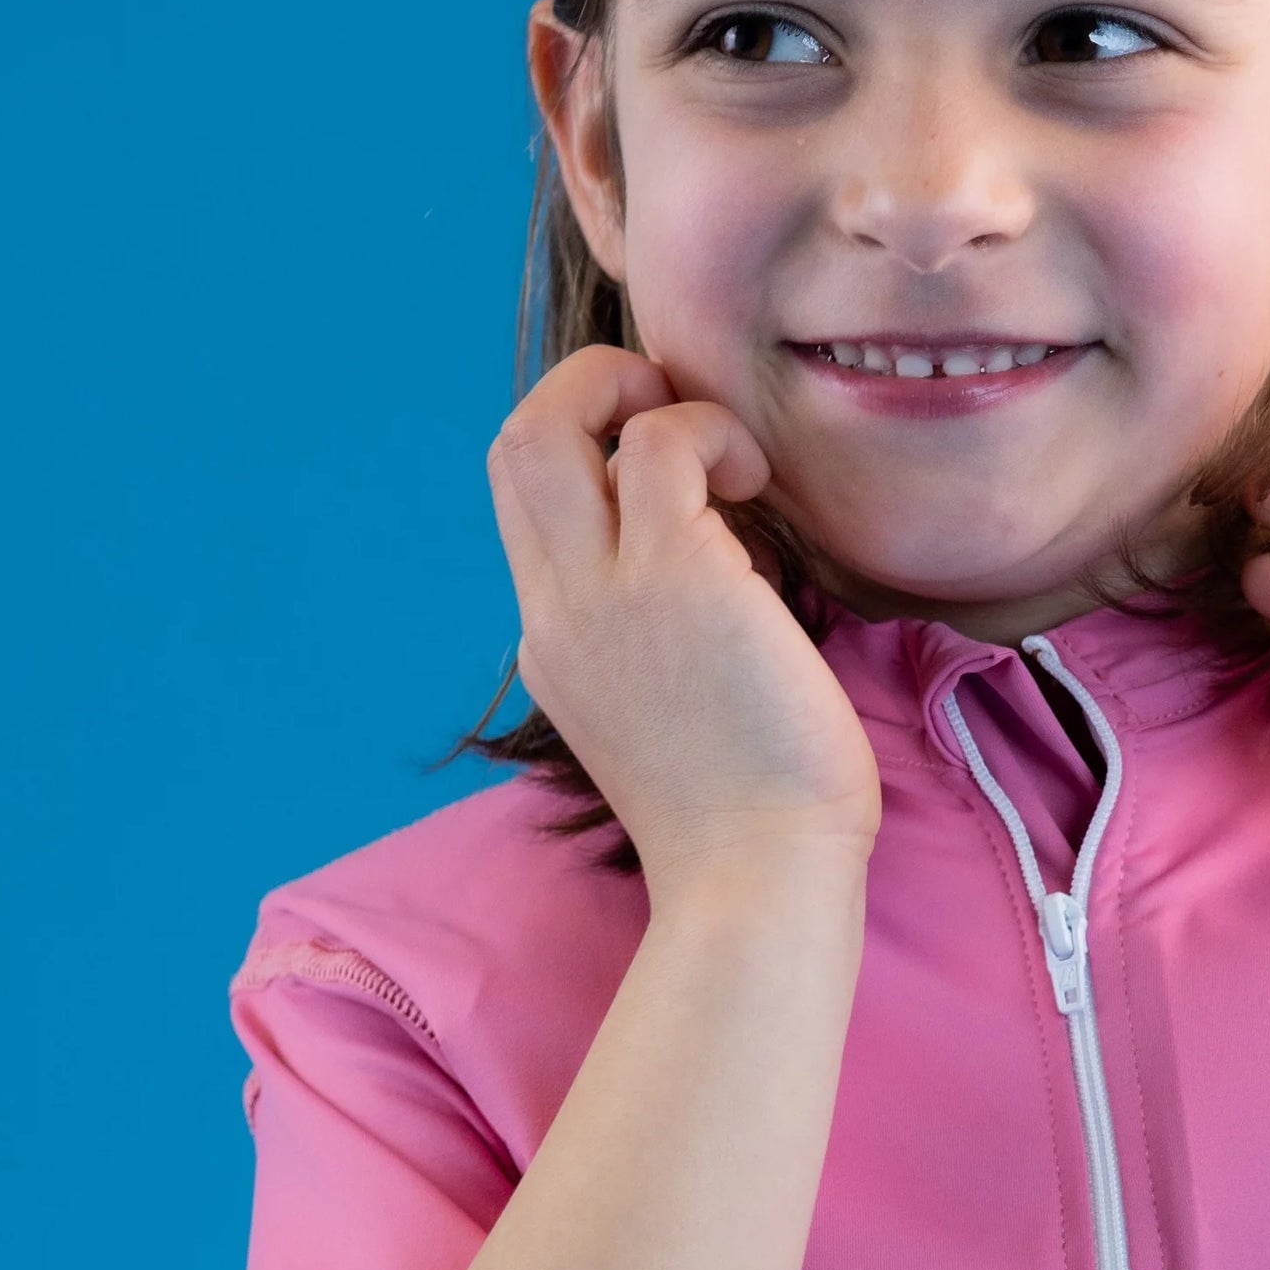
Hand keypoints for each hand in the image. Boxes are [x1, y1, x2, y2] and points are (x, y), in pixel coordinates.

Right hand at [487, 348, 879, 891]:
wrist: (758, 881)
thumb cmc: (752, 811)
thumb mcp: (671, 712)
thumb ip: (661, 635)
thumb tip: (728, 558)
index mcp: (553, 641)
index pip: (527, 502)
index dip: (587, 445)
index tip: (668, 458)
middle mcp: (555, 611)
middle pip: (511, 444)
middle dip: (587, 388)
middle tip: (676, 412)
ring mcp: (600, 594)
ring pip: (553, 424)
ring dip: (650, 400)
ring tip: (732, 462)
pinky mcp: (672, 578)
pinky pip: (658, 444)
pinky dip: (708, 433)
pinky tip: (758, 483)